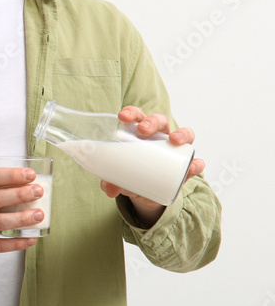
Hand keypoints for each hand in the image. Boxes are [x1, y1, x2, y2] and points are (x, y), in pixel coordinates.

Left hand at [101, 106, 204, 225]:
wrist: (147, 193)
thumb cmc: (132, 174)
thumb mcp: (120, 178)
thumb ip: (113, 181)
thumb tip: (109, 189)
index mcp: (139, 133)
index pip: (137, 116)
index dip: (131, 112)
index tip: (122, 117)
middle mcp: (160, 137)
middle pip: (160, 121)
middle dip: (152, 121)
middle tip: (143, 129)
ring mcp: (175, 150)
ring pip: (184, 135)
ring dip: (181, 134)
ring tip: (174, 140)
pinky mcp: (186, 167)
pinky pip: (196, 162)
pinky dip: (196, 163)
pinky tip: (192, 166)